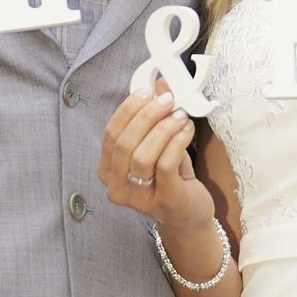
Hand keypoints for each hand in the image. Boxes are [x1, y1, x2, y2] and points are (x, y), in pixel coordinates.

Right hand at [99, 81, 211, 233]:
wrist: (188, 213)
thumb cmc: (170, 177)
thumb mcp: (158, 144)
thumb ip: (155, 116)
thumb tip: (160, 83)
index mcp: (108, 170)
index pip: (111, 133)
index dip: (129, 109)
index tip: (149, 91)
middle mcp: (116, 186)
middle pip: (124, 142)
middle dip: (147, 115)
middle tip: (168, 100)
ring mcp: (138, 198)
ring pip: (143, 154)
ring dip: (164, 128)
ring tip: (180, 116)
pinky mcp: (163, 200)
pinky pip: (165, 164)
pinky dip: (177, 141)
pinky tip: (187, 130)